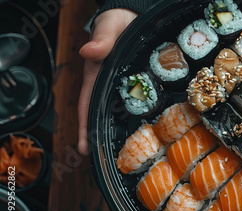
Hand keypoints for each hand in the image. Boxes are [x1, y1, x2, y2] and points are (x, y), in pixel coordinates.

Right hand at [78, 9, 136, 154]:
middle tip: (113, 162)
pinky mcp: (142, 85)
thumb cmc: (117, 21)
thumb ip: (102, 39)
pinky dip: (146, 116)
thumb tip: (89, 52)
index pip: (88, 105)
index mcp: (97, 76)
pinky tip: (155, 130)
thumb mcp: (109, 27)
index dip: (85, 128)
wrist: (136, 16)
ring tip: (135, 155)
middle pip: (105, 115)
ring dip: (127, 131)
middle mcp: (110, 85)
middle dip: (105, 138)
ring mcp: (127, 87)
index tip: (84, 150)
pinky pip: (143, 103)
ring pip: (125, 113)